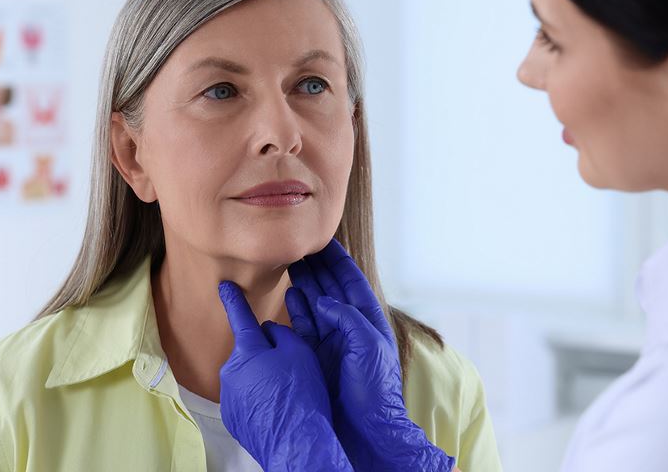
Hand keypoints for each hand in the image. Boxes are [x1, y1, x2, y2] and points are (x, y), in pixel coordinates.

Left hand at [217, 281, 351, 471]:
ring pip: (249, 377)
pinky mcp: (233, 417)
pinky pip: (247, 399)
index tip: (223, 287)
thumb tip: (268, 331)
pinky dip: (260, 400)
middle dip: (265, 356)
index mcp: (247, 351)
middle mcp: (231, 371)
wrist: (295, 443)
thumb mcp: (300, 353)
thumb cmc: (300, 395)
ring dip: (263, 380)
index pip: (239, 317)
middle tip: (289, 371)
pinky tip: (277, 409)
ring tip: (287, 395)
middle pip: (250, 353)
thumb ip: (281, 334)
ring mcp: (230, 396)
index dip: (233, 300)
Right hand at [285, 239, 456, 471]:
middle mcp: (350, 326)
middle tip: (299, 247)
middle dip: (316, 267)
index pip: (352, 282)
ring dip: (304, 284)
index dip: (337, 260)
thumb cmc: (375, 388)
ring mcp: (333, 340)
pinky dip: (297, 310)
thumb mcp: (368, 346)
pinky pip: (305, 326)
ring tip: (291, 263)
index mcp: (368, 320)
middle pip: (330, 288)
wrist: (365, 427)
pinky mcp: (317, 355)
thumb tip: (324, 302)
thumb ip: (347, 318)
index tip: (323, 241)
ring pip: (315, 304)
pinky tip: (291, 294)